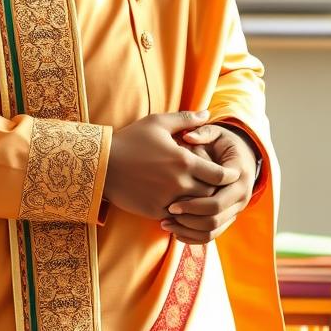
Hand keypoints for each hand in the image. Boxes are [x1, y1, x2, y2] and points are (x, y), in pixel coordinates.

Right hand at [103, 111, 239, 219]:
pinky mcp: (155, 212)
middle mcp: (179, 183)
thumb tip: (208, 114)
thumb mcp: (158, 123)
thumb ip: (186, 119)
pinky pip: (178, 217)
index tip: (230, 174)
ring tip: (199, 194)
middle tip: (214, 184)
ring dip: (199, 202)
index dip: (227, 176)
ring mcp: (167, 200)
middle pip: (211, 194)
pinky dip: (183, 212)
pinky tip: (181, 204)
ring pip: (196, 208)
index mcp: (184, 160)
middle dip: (215, 190)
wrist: (101, 165)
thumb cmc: (131, 140)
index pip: (219, 175)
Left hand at [161, 124, 259, 243]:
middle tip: (167, 212)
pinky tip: (174, 231)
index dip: (193, 202)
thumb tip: (188, 137)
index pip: (218, 197)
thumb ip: (203, 133)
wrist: (242, 155)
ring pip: (213, 230)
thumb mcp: (216, 133)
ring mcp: (237, 209)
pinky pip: (211, 235)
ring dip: (189, 230)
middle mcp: (242, 195)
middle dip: (189, 217)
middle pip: (215, 217)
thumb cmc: (224, 142)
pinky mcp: (228, 218)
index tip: (171, 201)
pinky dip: (193, 237)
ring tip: (166, 223)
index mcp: (239, 174)